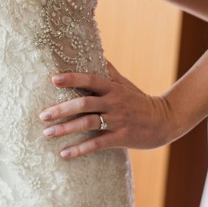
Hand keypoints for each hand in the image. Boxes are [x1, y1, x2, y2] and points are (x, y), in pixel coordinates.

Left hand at [39, 61, 178, 157]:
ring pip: (88, 124)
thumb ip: (109, 72)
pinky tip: (64, 153)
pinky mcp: (122, 138)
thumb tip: (96, 54)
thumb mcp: (125, 84)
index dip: (72, 79)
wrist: (166, 121)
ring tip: (47, 133)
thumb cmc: (139, 101)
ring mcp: (118, 121)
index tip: (53, 79)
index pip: (90, 80)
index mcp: (113, 89)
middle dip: (61, 109)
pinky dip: (80, 149)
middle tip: (42, 115)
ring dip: (65, 129)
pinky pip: (97, 144)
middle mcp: (114, 103)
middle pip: (84, 104)